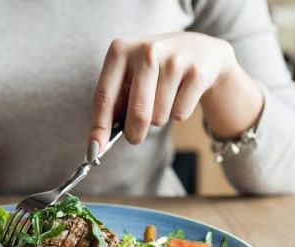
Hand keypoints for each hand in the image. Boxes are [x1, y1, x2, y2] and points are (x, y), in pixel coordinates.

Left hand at [87, 32, 261, 149]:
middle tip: (135, 137)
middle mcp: (147, 51)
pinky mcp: (197, 72)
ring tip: (164, 98)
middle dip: (134, 133)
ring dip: (159, 118)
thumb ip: (114, 102)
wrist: (200, 49)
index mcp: (120, 50)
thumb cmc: (155, 69)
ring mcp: (174, 60)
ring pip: (159, 117)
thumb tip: (98, 141)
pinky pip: (180, 114)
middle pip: (137, 113)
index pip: (105, 97)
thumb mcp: (130, 75)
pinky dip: (178, 113)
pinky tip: (181, 94)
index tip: (94, 149)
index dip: (99, 127)